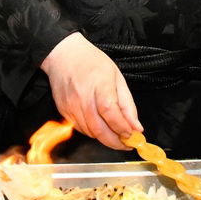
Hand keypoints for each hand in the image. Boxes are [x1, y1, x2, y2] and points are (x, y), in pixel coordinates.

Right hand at [39, 33, 139, 149]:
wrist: (63, 56)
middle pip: (99, 129)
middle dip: (116, 142)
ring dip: (105, 138)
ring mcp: (71, 106)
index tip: (132, 134)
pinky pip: (81, 129)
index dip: (122, 127)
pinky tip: (100, 125)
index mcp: (99, 84)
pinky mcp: (64, 112)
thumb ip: (127, 105)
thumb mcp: (117, 77)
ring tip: (115, 133)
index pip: (110, 112)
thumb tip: (136, 127)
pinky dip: (93, 133)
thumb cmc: (91, 62)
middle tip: (127, 144)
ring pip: (90, 133)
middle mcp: (83, 97)